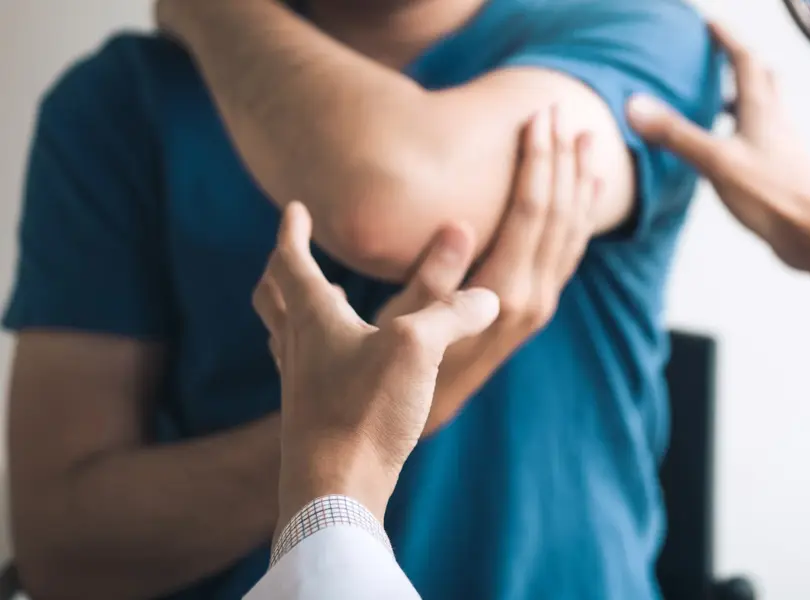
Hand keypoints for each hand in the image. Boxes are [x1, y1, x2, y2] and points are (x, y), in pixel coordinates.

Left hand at [252, 202, 499, 528]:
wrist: (335, 490)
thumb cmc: (365, 411)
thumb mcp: (418, 347)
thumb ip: (455, 314)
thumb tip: (490, 298)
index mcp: (314, 317)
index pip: (291, 261)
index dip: (292, 233)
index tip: (295, 210)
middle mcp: (299, 346)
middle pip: (273, 297)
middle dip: (282, 269)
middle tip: (294, 254)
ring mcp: (301, 384)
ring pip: (286, 334)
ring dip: (296, 309)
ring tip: (320, 302)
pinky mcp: (314, 416)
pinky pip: (305, 368)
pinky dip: (316, 349)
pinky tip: (344, 363)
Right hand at [377, 105, 600, 433]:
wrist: (427, 413)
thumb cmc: (401, 362)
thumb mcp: (404, 320)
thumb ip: (435, 275)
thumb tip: (459, 223)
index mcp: (501, 293)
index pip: (530, 212)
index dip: (537, 161)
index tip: (538, 117)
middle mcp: (531, 299)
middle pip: (558, 214)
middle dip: (560, 159)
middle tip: (561, 111)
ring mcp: (540, 305)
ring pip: (572, 232)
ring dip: (579, 182)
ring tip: (587, 139)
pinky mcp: (539, 308)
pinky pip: (569, 254)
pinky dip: (581, 217)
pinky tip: (585, 191)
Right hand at [625, 22, 809, 284]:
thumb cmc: (771, 196)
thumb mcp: (716, 161)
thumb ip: (676, 134)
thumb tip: (636, 106)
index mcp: (761, 110)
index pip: (744, 60)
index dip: (726, 40)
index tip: (708, 25)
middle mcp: (775, 121)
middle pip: (762, 79)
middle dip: (740, 63)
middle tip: (718, 57)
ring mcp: (781, 146)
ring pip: (764, 109)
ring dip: (743, 97)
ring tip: (717, 100)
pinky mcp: (781, 169)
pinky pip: (762, 137)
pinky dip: (743, 130)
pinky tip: (728, 149)